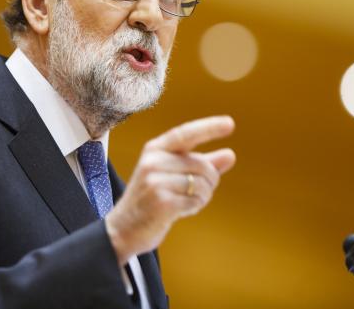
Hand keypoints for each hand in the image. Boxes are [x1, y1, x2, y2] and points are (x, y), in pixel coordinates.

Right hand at [105, 115, 235, 264]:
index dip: (208, 128)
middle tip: (197, 192)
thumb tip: (230, 155)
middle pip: (202, 165)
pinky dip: (194, 207)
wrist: (123, 228)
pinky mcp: (162, 202)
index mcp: (155, 149)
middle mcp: (153, 161)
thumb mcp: (173, 175)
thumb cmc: (151, 199)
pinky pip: (195, 201)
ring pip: (201, 184)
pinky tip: (179, 210)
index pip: (185, 134)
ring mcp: (155, 181)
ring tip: (184, 201)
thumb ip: (201, 164)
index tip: (230, 124)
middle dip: (210, 181)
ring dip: (202, 196)